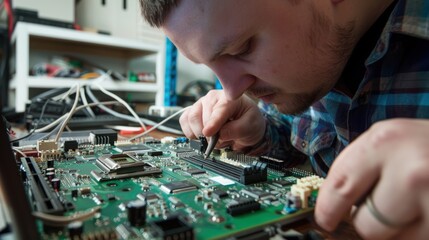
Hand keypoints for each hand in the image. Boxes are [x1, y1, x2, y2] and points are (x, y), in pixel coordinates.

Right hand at [179, 90, 265, 150]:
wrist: (245, 123)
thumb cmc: (249, 121)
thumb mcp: (251, 126)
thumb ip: (237, 129)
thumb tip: (221, 134)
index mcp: (229, 97)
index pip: (219, 110)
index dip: (213, 122)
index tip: (207, 133)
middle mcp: (212, 98)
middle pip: (202, 116)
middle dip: (209, 134)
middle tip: (221, 141)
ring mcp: (201, 104)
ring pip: (191, 119)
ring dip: (200, 134)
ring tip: (213, 138)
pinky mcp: (193, 112)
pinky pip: (184, 121)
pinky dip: (190, 132)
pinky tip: (201, 136)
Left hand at [315, 118, 428, 238]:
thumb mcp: (396, 140)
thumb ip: (364, 168)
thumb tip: (335, 206)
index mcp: (386, 141)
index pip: (338, 186)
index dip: (327, 210)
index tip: (325, 220)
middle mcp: (411, 170)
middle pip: (366, 225)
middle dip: (372, 223)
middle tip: (390, 207)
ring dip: (401, 232)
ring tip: (419, 205)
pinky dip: (420, 233)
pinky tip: (428, 213)